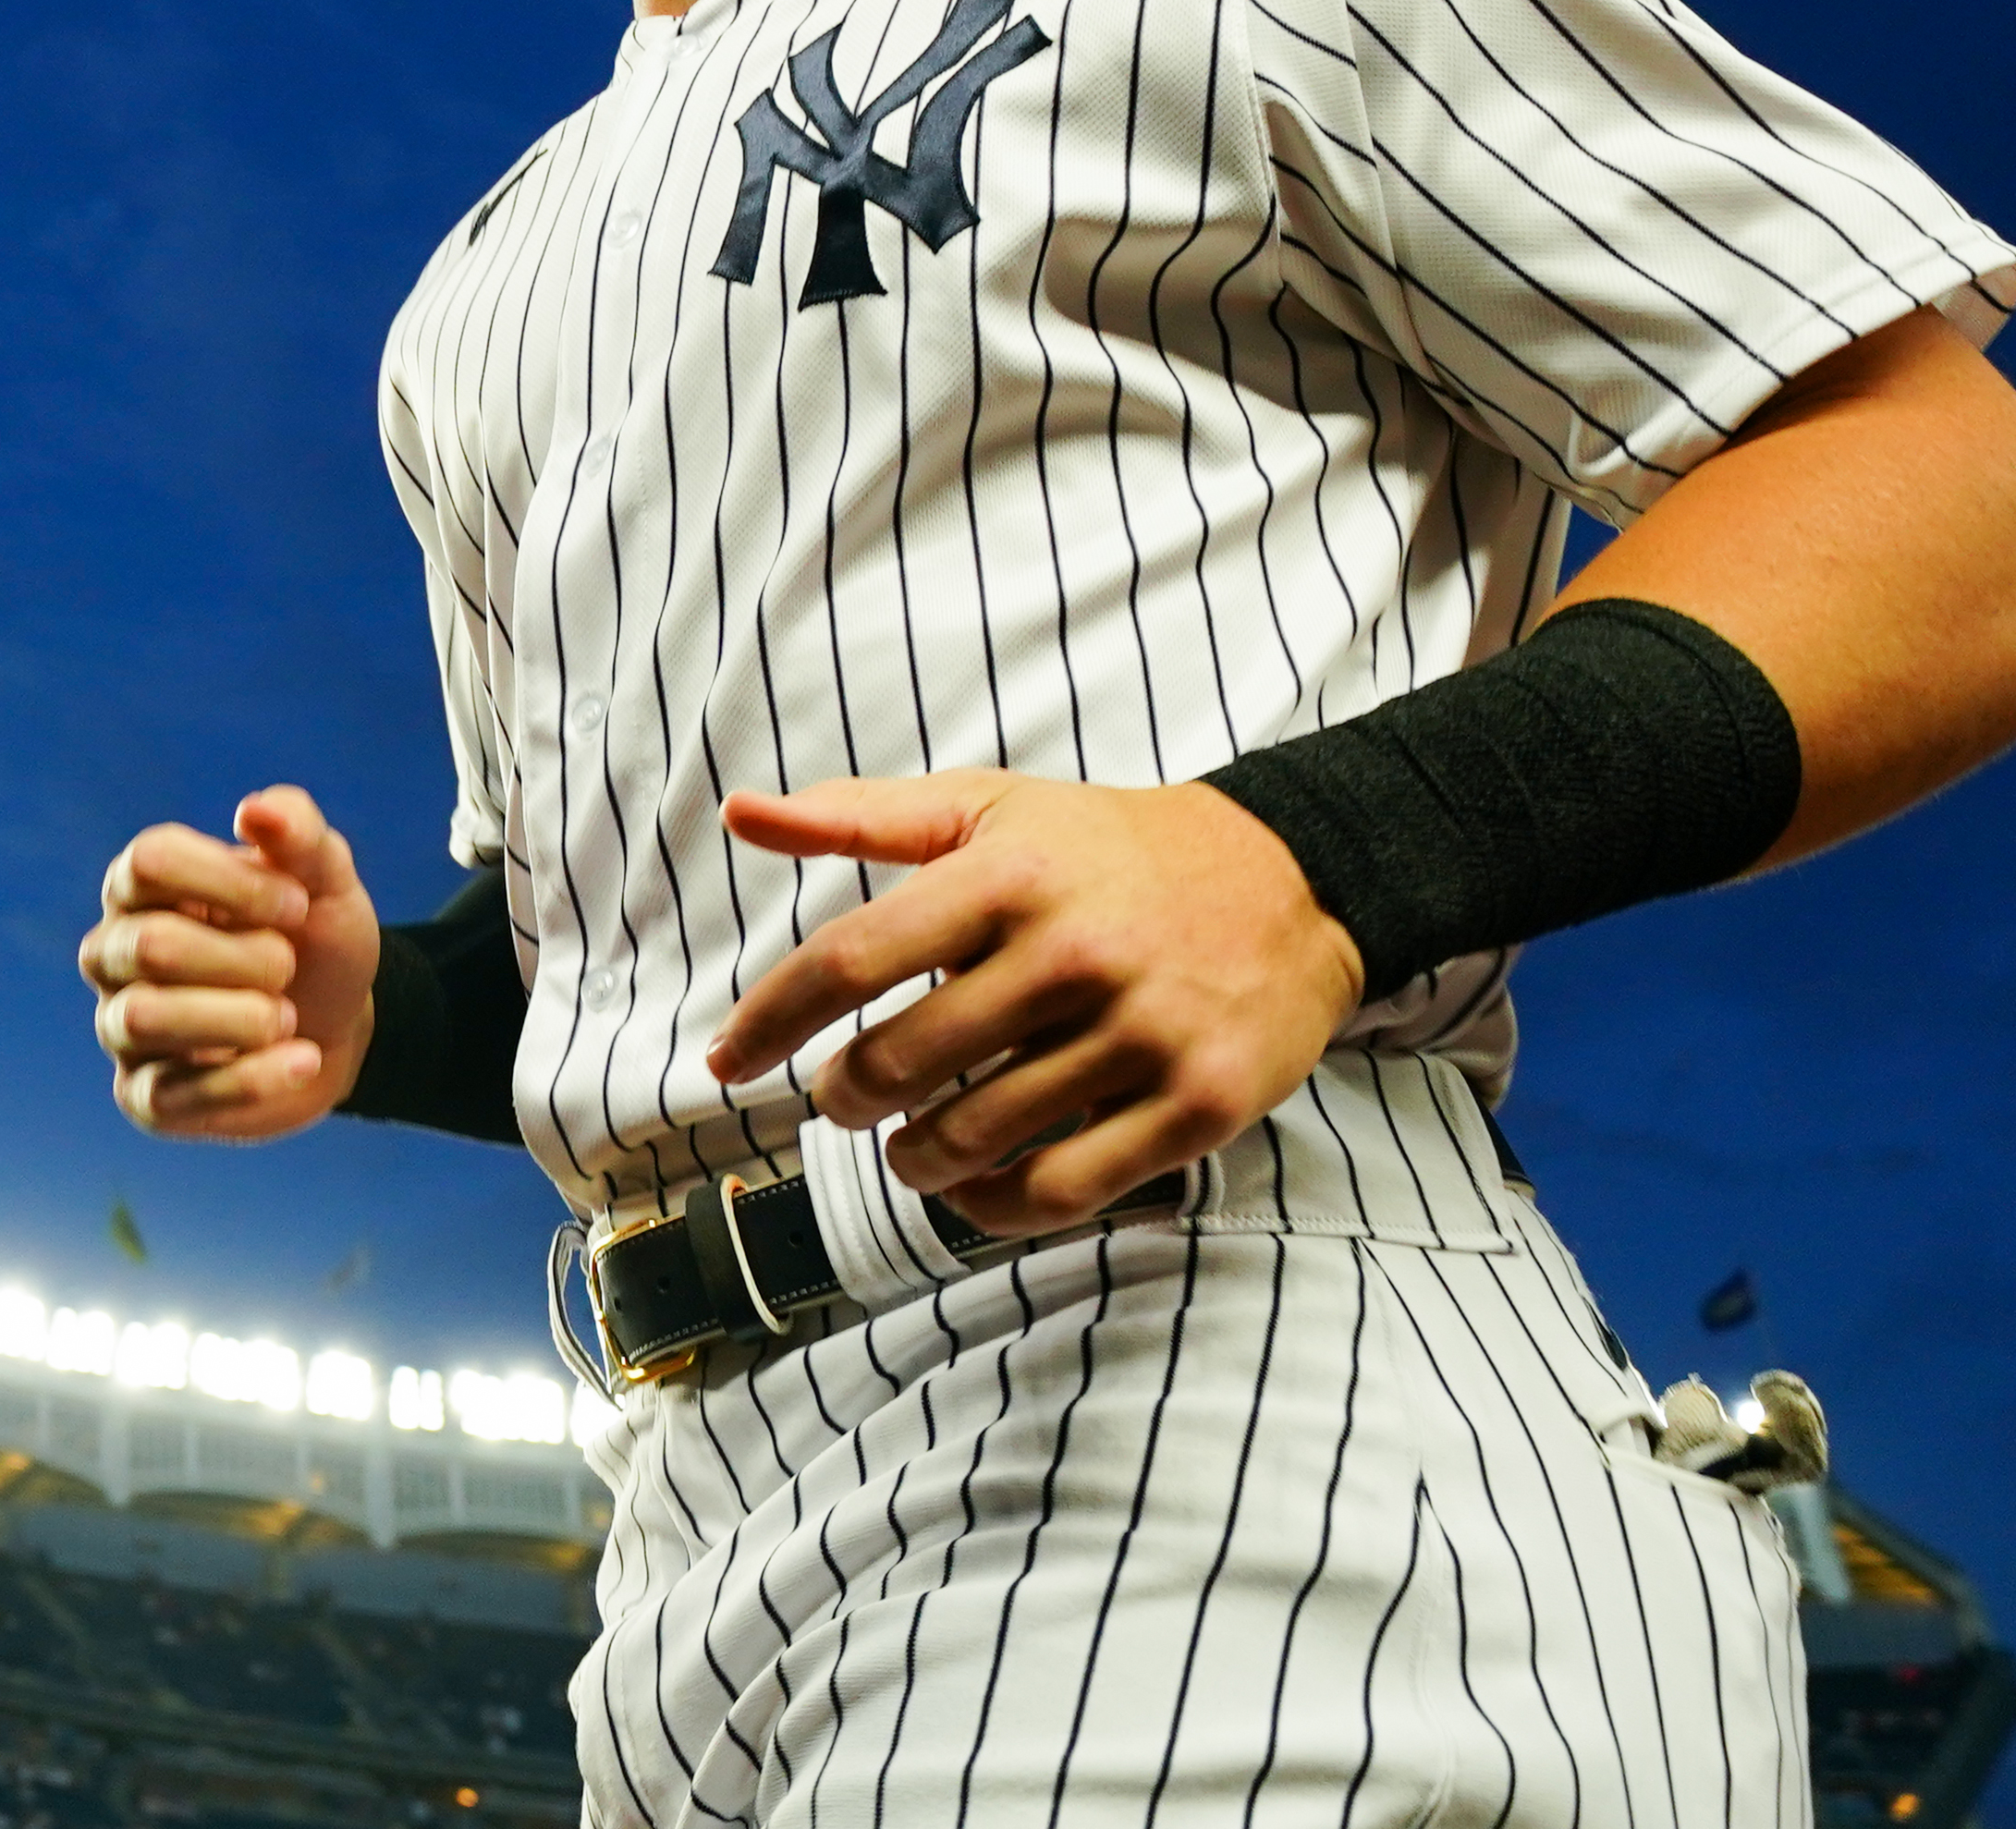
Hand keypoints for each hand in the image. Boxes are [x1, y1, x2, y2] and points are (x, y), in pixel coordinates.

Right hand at [77, 786, 379, 1140]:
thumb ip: (299, 833)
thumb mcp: (325, 881)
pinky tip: (302, 1061)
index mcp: (142, 884)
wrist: (337, 1027)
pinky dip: (252, 1079)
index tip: (296, 905)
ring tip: (285, 1017)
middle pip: (151, 947)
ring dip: (239, 1018)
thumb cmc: (313, 941)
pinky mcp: (143, 1097)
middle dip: (246, 960)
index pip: (150, 862)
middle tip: (288, 967)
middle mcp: (115, 951)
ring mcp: (120, 1026)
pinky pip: (173, 1094)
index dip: (234, 884)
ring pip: (145, 1018)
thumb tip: (254, 810)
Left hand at [701, 772, 1364, 1234]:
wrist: (1291, 881)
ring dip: (911, 1158)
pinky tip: (969, 1186)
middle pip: (900, 1062)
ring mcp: (1141, 1035)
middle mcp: (1072, 953)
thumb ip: (858, 815)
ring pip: (974, 1137)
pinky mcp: (1198, 1105)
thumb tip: (741, 815)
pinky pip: (1063, 1191)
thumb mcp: (987, 807)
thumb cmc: (1108, 849)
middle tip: (843, 1100)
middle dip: (845, 1098)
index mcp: (1006, 876)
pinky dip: (992, 1206)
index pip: (849, 960)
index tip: (724, 1063)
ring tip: (905, 1144)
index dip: (770, 1022)